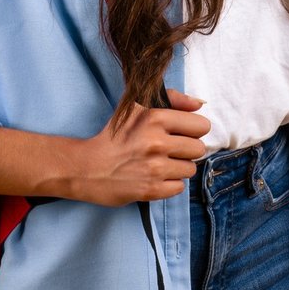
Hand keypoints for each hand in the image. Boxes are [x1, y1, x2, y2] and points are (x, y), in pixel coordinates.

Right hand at [72, 89, 210, 206]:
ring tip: (161, 164)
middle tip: (170, 150)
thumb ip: (172, 99)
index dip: (193, 129)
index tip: (181, 133)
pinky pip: (180, 187)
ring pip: (190, 169)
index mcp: (154, 118)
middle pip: (198, 149)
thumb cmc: (112, 136)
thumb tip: (199, 104)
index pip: (201, 125)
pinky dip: (170, 184)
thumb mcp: (136, 108)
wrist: (87, 167)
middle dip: (187, 149)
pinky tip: (156, 177)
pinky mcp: (151, 190)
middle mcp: (157, 143)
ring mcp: (154, 168)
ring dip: (179, 167)